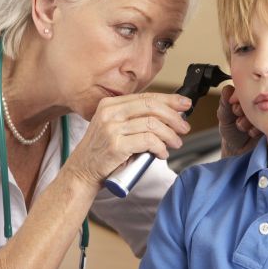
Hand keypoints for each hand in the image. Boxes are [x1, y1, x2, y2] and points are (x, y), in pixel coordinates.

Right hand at [65, 92, 191, 185]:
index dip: (169, 100)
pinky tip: (162, 154)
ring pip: (152, 124)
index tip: (185, 104)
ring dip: (170, 135)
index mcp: (110, 104)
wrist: (82, 171)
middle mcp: (110, 112)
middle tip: (184, 127)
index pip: (146, 97)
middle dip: (173, 117)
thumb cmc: (103, 152)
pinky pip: (147, 141)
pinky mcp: (115, 145)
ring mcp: (111, 128)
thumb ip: (135, 119)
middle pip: (151, 107)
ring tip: (175, 143)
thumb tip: (169, 116)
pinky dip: (160, 147)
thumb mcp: (115, 127)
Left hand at [217, 85, 261, 157]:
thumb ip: (225, 102)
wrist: (238, 150)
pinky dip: (256, 129)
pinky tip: (250, 133)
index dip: (241, 96)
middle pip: (257, 98)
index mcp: (248, 96)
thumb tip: (227, 89)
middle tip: (237, 115)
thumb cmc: (231, 129)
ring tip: (241, 126)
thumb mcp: (224, 116)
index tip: (234, 105)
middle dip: (245, 108)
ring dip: (250, 120)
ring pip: (263, 110)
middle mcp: (260, 103)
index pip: (248, 88)